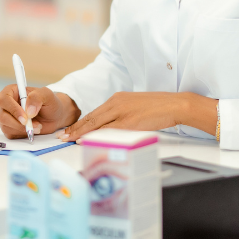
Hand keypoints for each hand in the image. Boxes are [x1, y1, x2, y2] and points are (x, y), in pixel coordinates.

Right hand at [0, 85, 79, 138]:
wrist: (54, 116)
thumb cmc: (49, 103)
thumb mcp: (46, 95)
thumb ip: (37, 98)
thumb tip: (28, 111)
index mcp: (11, 91)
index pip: (3, 99)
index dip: (12, 109)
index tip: (26, 117)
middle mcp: (6, 104)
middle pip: (2, 115)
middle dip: (18, 123)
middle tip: (34, 125)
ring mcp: (6, 117)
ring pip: (6, 126)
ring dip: (23, 129)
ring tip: (38, 126)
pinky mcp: (9, 128)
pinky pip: (10, 134)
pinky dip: (22, 134)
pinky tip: (32, 130)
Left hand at [61, 91, 214, 140]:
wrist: (175, 104)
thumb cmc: (159, 107)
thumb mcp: (135, 108)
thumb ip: (122, 115)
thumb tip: (111, 126)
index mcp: (117, 99)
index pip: (94, 113)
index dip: (80, 123)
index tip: (70, 130)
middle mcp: (117, 103)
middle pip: (91, 117)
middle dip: (75, 128)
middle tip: (62, 136)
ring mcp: (123, 111)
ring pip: (97, 123)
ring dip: (82, 132)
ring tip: (69, 139)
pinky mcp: (130, 121)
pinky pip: (109, 129)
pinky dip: (96, 134)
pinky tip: (87, 139)